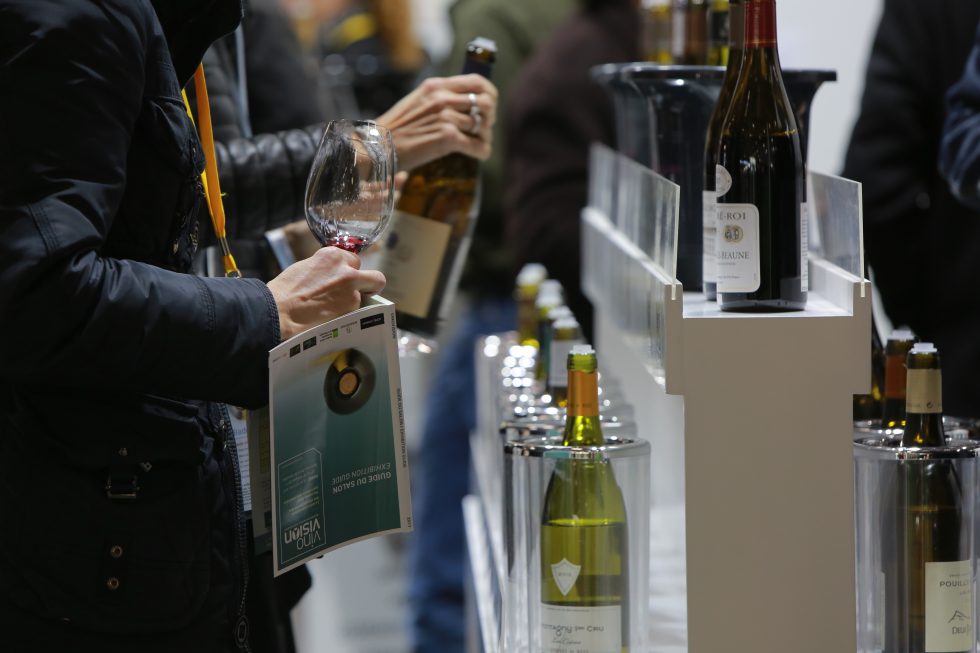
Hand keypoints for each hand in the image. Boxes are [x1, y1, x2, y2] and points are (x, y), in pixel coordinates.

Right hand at [267, 247, 385, 340]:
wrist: (279, 309)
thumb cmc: (286, 290)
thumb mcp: (307, 267)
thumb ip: (326, 269)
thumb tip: (333, 276)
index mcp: (332, 255)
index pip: (353, 260)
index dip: (350, 271)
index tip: (345, 279)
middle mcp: (346, 268)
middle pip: (374, 276)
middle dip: (368, 286)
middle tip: (360, 294)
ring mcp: (351, 287)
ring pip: (365, 296)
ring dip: (354, 302)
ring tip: (334, 309)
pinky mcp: (351, 305)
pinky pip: (357, 310)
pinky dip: (348, 313)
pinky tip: (333, 315)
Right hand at [377, 74, 497, 170]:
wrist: (379, 147)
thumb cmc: (397, 129)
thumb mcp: (417, 102)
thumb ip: (439, 98)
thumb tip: (464, 104)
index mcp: (436, 86)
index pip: (477, 81)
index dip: (489, 94)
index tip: (488, 107)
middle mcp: (442, 98)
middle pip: (485, 102)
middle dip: (489, 117)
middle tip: (484, 128)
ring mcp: (445, 117)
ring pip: (482, 126)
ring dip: (484, 137)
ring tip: (478, 144)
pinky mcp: (447, 138)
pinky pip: (477, 145)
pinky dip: (482, 152)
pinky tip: (479, 155)